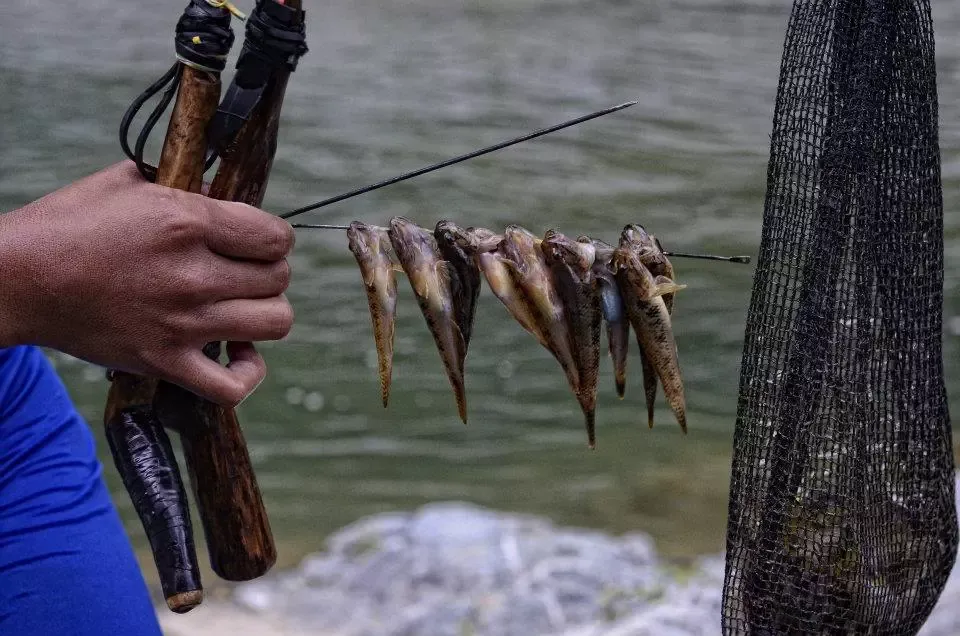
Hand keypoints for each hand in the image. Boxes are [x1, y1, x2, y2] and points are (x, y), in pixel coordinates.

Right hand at [0, 161, 294, 405]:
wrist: (17, 280)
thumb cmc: (68, 225)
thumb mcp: (126, 182)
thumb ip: (184, 184)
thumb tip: (222, 192)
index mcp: (187, 222)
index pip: (277, 236)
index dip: (273, 237)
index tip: (255, 241)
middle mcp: (192, 274)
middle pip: (279, 278)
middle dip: (269, 271)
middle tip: (243, 271)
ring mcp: (182, 323)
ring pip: (275, 323)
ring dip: (265, 313)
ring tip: (242, 306)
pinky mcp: (165, 362)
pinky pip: (233, 386)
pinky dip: (247, 373)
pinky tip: (237, 352)